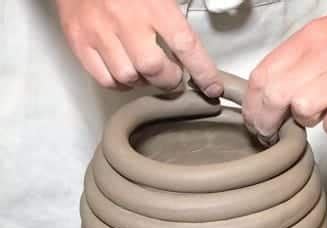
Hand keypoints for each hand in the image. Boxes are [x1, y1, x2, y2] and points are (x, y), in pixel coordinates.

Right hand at [56, 0, 222, 95]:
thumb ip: (175, 16)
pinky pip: (106, 80)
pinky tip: (126, 73)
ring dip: (143, 81)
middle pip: (154, 69)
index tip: (213, 87)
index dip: (203, 71)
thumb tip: (193, 49)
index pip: (186, 45)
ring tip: (146, 70)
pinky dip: (120, 84)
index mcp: (152, 3)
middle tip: (173, 75)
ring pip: (129, 78)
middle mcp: (126, 19)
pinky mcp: (80, 43)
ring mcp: (99, 32)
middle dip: (169, 79)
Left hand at [243, 0, 326, 136]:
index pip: (261, 76)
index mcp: (305, 40)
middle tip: (269, 131)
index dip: (251, 105)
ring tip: (313, 116)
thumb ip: (291, 63)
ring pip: (302, 108)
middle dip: (266, 122)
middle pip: (275, 96)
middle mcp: (321, 54)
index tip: (252, 119)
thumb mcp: (319, 36)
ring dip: (302, 121)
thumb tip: (266, 93)